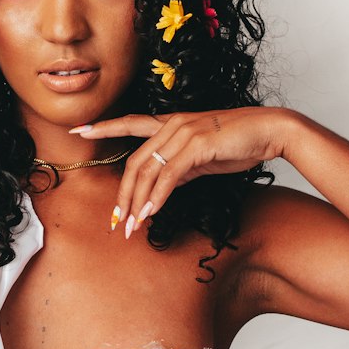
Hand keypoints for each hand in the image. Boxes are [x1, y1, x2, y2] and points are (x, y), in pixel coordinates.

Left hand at [68, 106, 293, 236]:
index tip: (79, 130)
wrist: (270, 131)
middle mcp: (173, 124)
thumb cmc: (240, 142)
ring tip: (130, 226)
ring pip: (147, 171)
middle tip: (115, 221)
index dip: (104, 126)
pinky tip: (150, 213)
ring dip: (136, 202)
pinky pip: (168, 176)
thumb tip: (163, 186)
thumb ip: (181, 167)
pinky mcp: (196, 146)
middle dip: (122, 195)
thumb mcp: (203, 156)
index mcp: (171, 122)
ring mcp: (183, 133)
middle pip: (134, 162)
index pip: (130, 123)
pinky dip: (157, 196)